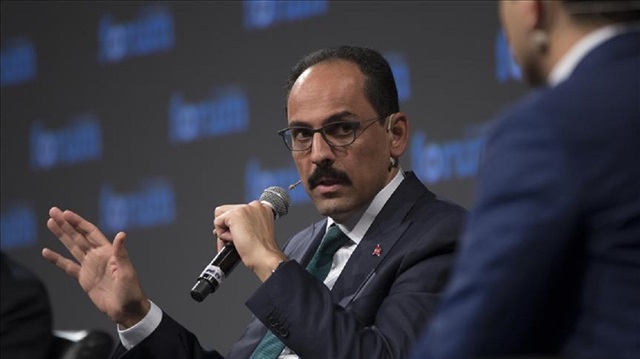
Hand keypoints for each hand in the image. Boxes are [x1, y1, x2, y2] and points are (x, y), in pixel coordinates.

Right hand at [42, 207, 148, 327]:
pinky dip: (57, 259)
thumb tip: (121, 234)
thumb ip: (121, 254)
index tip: (66, 213)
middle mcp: (98, 256)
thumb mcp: (127, 272)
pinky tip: (46, 252)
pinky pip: (68, 267)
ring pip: (72, 247)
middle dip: (66, 224)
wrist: (126, 310)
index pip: (90, 232)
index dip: (78, 223)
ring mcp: (90, 266)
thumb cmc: (131, 291)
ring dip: (61, 236)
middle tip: (52, 211)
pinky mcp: (84, 279)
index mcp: (108, 252)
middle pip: (78, 236)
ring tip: (50, 223)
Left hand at [213, 201, 286, 280]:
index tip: (239, 230)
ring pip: (220, 216)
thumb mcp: (256, 232)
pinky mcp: (234, 214)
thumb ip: (244, 224)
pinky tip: (235, 240)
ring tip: (237, 240)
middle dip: (227, 226)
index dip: (235, 222)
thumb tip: (226, 225)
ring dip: (225, 231)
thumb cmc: (262, 250)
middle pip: (227, 210)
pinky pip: (217, 223)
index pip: (239, 209)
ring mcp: (244, 208)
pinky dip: (222, 235)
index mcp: (262, 208)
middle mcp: (254, 205)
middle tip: (235, 239)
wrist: (264, 256)